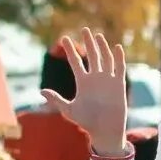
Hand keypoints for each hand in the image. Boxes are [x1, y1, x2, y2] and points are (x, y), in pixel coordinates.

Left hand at [44, 28, 134, 156]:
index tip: (64, 38)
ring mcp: (107, 80)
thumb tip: (41, 91)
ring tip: (98, 35)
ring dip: (102, 47)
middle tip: (84, 29)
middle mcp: (95, 78)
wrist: (105, 130)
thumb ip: (56, 99)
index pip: (75, 61)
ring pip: (105, 59)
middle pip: (92, 56)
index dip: (70, 50)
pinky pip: (119, 68)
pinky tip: (116, 48)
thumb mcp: (69, 110)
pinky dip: (118, 58)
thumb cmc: (87, 122)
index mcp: (82, 82)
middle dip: (88, 42)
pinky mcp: (119, 84)